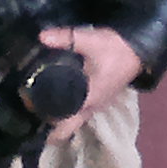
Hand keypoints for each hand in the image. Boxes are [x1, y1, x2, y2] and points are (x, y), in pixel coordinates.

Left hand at [38, 25, 142, 142]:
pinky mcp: (98, 98)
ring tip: (35, 105)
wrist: (139, 49)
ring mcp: (96, 105)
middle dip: (48, 126)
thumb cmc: (116, 49)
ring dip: (57, 118)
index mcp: (88, 101)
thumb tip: (41, 36)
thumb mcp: (90, 41)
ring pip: (73, 120)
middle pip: (66, 128)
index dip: (45, 130)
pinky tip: (56, 96)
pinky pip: (79, 111)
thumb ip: (66, 38)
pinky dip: (66, 108)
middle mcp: (91, 108)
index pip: (63, 128)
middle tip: (28, 113)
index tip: (27, 122)